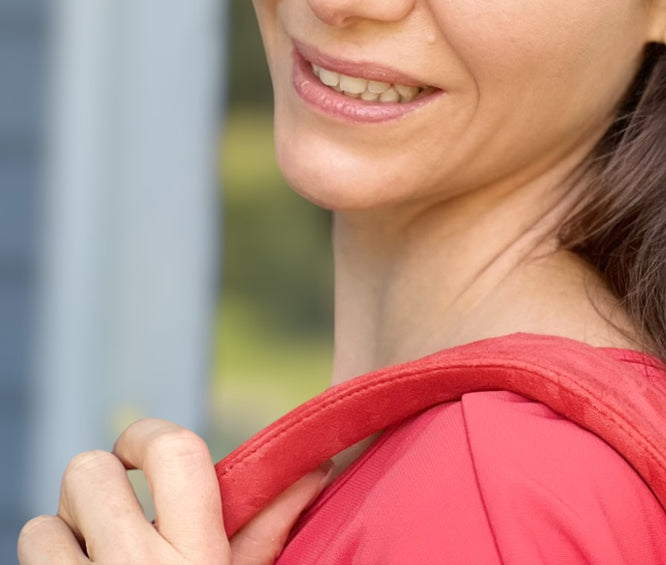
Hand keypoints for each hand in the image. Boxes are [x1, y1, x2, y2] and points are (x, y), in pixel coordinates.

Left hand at [17, 419, 330, 564]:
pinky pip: (26, 561)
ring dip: (59, 540)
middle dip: (94, 489)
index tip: (140, 452)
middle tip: (110, 518)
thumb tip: (315, 466)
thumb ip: (265, 530)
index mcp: (198, 558)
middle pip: (86, 473)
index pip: (174, 449)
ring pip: (41, 525)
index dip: (146, 435)